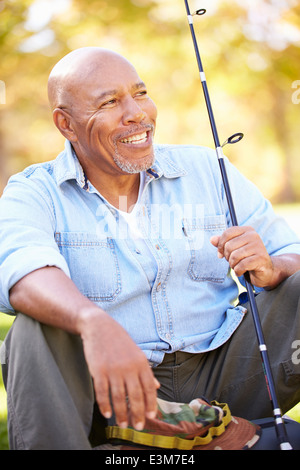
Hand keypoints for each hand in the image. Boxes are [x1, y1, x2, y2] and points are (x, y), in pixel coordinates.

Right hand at [78, 308, 159, 430]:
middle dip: (138, 414)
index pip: (149, 388)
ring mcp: (113, 370)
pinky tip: (107, 414)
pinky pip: (102, 393)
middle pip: (135, 396)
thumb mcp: (137, 353)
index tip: (152, 417)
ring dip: (121, 414)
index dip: (151, 404)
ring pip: (118, 398)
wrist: (99, 326)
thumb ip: (146, 371)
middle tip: (138, 427)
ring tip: (122, 424)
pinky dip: (104, 405)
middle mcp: (129, 367)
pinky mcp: (99, 371)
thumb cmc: (119, 341)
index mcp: (141, 363)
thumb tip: (157, 387)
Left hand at [210, 226, 273, 287]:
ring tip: (237, 266)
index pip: (227, 233)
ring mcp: (259, 246)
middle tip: (233, 261)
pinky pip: (242, 265)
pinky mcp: (261, 258)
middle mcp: (254, 235)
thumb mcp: (234, 249)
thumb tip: (212, 239)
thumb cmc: (246, 257)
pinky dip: (238, 271)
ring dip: (232, 265)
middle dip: (227, 257)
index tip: (221, 254)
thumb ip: (222, 243)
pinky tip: (241, 271)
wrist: (264, 270)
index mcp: (247, 230)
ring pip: (234, 256)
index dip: (220, 245)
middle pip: (229, 246)